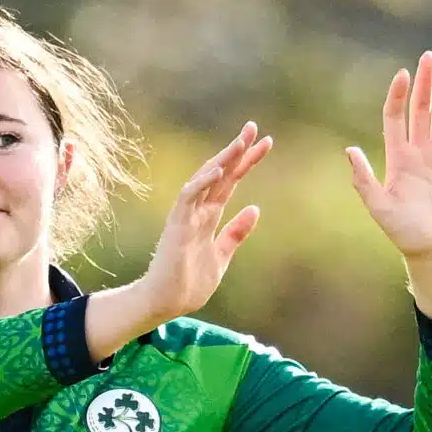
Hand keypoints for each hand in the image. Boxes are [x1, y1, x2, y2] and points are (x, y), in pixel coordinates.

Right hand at [87, 123, 270, 358]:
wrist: (166, 303)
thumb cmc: (188, 283)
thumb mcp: (221, 256)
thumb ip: (235, 233)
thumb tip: (254, 208)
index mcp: (209, 217)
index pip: (230, 182)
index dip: (246, 162)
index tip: (265, 143)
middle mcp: (197, 211)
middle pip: (219, 174)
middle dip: (236, 151)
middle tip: (253, 128)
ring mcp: (186, 216)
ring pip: (204, 179)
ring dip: (222, 160)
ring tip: (241, 143)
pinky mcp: (176, 226)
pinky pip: (188, 198)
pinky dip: (202, 184)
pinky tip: (218, 172)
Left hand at [349, 52, 431, 322]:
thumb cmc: (404, 232)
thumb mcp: (379, 207)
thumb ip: (364, 179)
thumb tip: (349, 150)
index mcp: (398, 158)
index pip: (396, 118)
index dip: (398, 96)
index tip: (402, 74)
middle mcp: (419, 153)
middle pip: (420, 111)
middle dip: (424, 85)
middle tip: (428, 57)